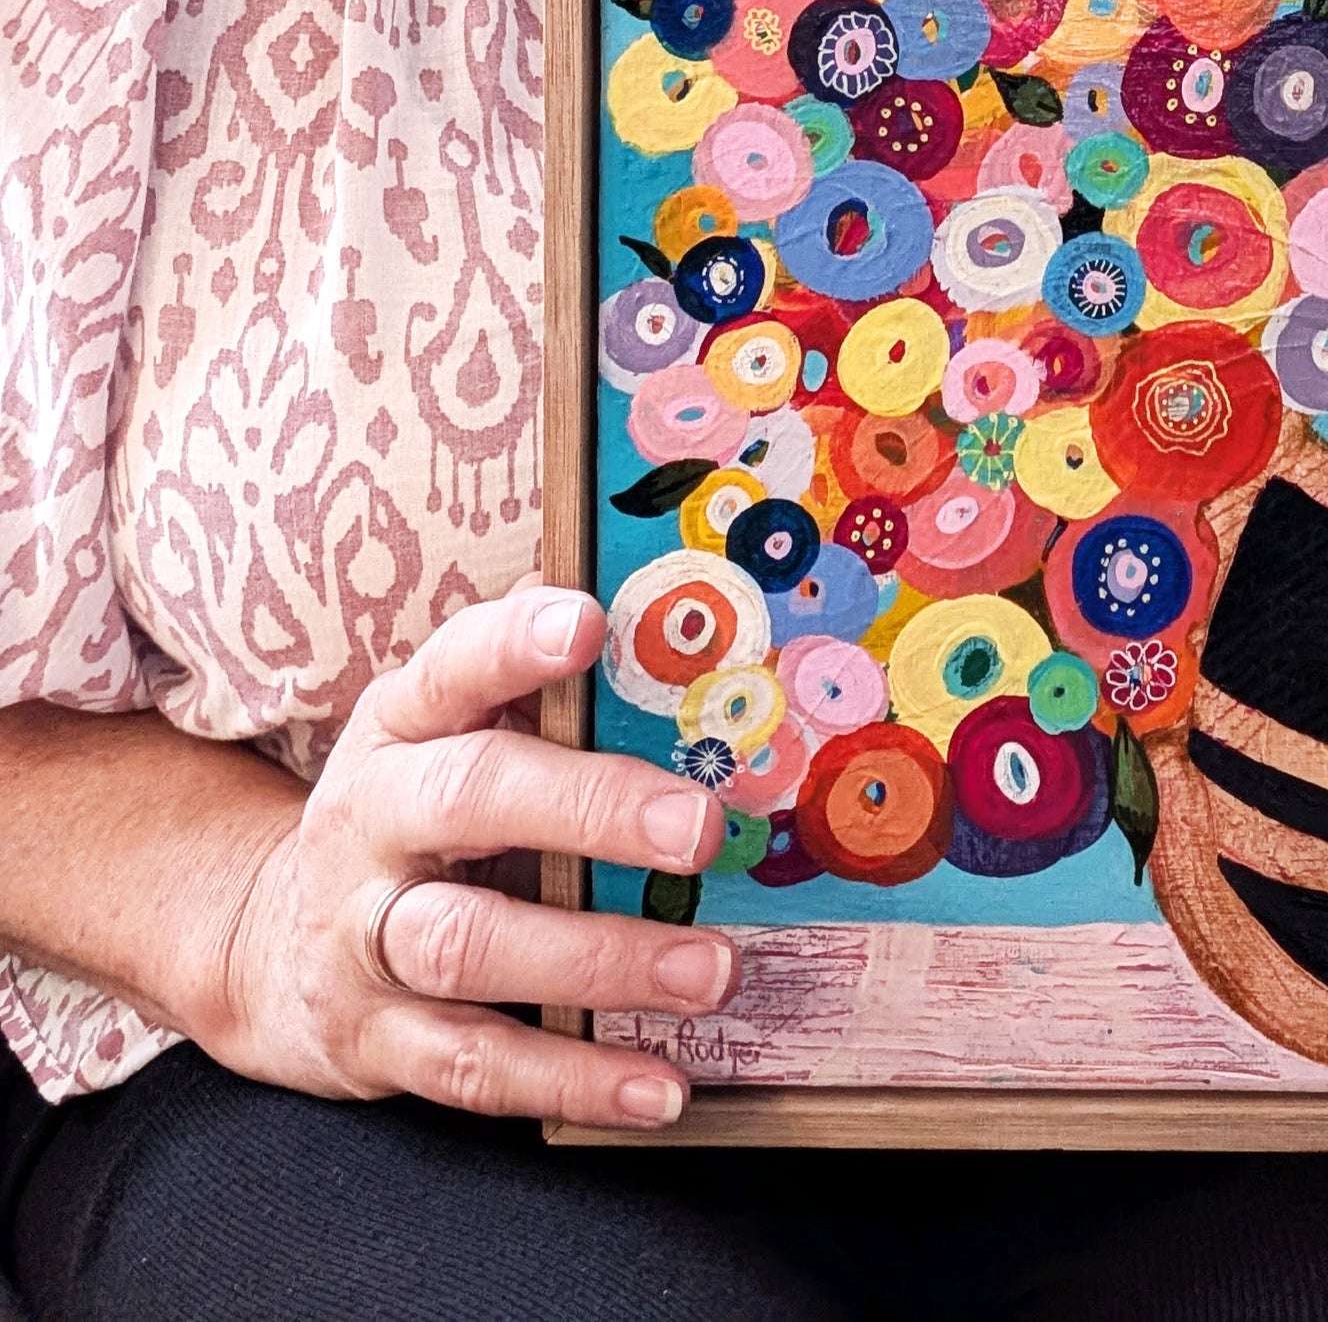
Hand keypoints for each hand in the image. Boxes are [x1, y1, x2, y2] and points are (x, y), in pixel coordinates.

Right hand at [193, 585, 733, 1129]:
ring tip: (708, 968)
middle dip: (589, 809)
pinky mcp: (376, 1041)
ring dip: (600, 959)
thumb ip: (535, 679)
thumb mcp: (448, 733)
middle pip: (468, 799)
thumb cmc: (411, 815)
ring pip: (472, 945)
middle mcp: (371, 822)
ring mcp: (363, 938)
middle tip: (698, 828)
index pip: (451, 669)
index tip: (587, 622)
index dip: (514, 646)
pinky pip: (477, 1065)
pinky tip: (659, 1084)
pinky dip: (573, 1079)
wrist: (267, 944)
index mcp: (400, 730)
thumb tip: (643, 597)